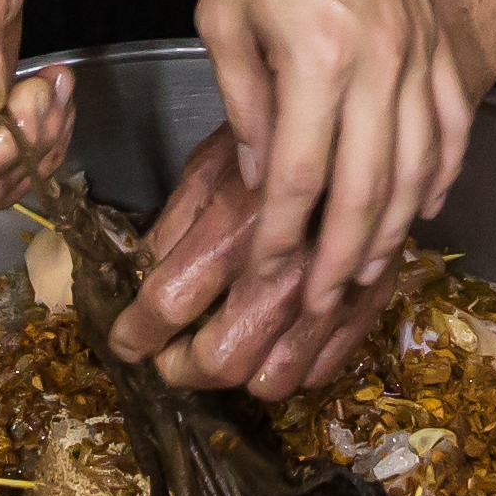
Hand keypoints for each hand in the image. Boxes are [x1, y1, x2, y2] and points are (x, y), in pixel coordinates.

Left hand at [114, 125, 420, 398]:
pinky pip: (323, 368)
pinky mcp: (370, 299)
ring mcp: (332, 291)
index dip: (134, 332)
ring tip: (221, 349)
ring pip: (274, 380)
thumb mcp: (208, 164)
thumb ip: (174, 225)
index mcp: (234, 229)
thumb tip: (141, 277)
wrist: (363, 115)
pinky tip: (273, 343)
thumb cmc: (278, 131)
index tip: (125, 339)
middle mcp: (284, 270)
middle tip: (168, 355)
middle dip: (180, 367)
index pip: (166, 306)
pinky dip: (290, 368)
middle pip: (219, 360)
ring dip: (237, 377)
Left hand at [121, 0, 475, 390]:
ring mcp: (419, 48)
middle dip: (340, 257)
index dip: (280, 240)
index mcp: (316, 55)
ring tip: (366, 270)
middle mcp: (380, 59)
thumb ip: (243, 100)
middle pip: (370, 189)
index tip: (262, 280)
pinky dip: (441, 171)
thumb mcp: (223, 15)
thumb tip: (258, 172)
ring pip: (418, 165)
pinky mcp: (437, 34)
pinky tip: (425, 204)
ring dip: (394, 228)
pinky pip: (452, 121)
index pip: (300, 177)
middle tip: (317, 302)